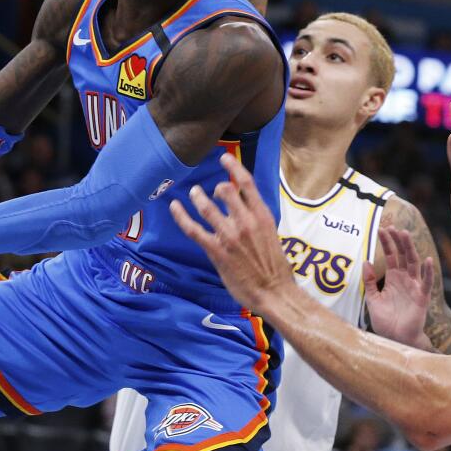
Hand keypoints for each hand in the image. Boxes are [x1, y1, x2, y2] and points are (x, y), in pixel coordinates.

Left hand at [170, 153, 293, 309]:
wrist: (274, 292)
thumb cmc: (276, 269)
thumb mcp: (272, 236)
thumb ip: (257, 222)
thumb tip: (246, 212)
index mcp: (262, 216)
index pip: (246, 184)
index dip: (233, 168)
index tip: (225, 159)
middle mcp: (245, 221)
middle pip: (226, 191)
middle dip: (217, 187)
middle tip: (211, 190)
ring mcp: (229, 235)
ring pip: (207, 207)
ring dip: (198, 196)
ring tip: (193, 192)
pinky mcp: (216, 250)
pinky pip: (193, 229)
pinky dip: (181, 216)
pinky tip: (174, 207)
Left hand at [365, 226, 433, 348]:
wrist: (396, 339)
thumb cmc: (386, 321)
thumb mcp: (373, 299)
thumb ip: (369, 282)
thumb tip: (365, 261)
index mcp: (394, 279)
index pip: (391, 256)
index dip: (387, 243)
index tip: (382, 229)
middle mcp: (405, 280)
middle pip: (403, 256)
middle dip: (398, 241)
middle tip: (393, 227)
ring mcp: (414, 287)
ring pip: (414, 263)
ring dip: (410, 249)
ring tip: (406, 234)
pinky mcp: (422, 297)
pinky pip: (426, 282)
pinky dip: (428, 271)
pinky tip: (428, 260)